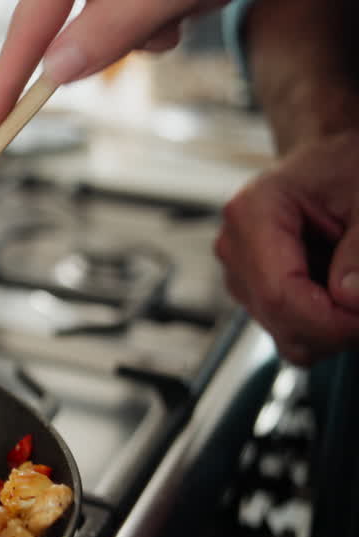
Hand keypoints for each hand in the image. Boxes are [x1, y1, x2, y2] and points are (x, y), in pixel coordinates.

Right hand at [0, 0, 228, 143]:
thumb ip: (109, 29)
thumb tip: (56, 72)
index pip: (27, 23)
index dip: (3, 80)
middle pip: (71, 25)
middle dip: (118, 39)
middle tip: (162, 26)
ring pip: (115, 25)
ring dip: (154, 29)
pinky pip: (144, 14)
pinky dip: (171, 15)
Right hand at [215, 131, 358, 365]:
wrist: (329, 155)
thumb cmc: (344, 163)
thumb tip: (352, 300)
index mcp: (252, 214)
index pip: (280, 295)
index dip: (330, 322)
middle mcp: (235, 248)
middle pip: (281, 321)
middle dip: (337, 328)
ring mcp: (241, 273)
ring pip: (286, 334)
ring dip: (332, 329)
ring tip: (358, 293)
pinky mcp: (255, 290)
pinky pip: (290, 329)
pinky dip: (324, 325)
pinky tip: (343, 297)